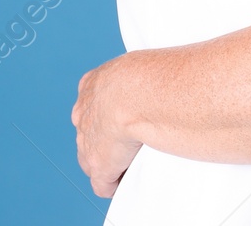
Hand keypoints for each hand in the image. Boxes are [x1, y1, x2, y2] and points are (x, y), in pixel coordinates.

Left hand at [72, 59, 142, 197]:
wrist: (135, 92)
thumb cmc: (147, 73)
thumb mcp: (141, 65)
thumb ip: (142, 75)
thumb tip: (167, 78)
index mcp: (93, 84)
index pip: (94, 103)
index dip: (110, 114)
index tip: (128, 117)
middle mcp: (84, 113)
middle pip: (90, 133)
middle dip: (107, 138)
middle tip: (133, 139)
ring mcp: (88, 142)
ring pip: (92, 159)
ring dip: (111, 162)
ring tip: (136, 159)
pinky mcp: (99, 166)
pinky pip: (102, 184)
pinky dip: (115, 185)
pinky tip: (131, 180)